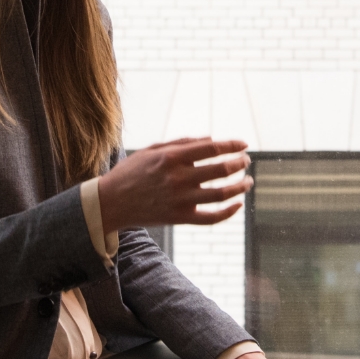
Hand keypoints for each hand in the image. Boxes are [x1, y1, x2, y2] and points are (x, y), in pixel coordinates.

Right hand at [97, 138, 251, 231]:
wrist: (112, 202)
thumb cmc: (132, 172)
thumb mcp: (153, 150)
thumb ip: (182, 143)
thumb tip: (212, 140)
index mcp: (172, 158)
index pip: (212, 148)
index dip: (232, 145)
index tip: (244, 145)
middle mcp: (178, 178)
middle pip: (221, 170)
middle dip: (239, 164)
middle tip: (246, 161)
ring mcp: (180, 200)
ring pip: (221, 194)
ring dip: (240, 186)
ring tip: (248, 181)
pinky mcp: (180, 218)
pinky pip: (211, 218)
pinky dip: (229, 212)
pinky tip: (238, 204)